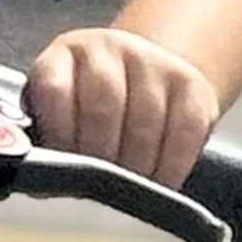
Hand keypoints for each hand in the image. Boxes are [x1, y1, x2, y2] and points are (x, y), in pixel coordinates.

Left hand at [24, 25, 221, 188]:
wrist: (143, 80)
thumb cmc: (90, 114)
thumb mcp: (61, 118)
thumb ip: (52, 141)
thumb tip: (51, 184)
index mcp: (62, 57)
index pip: (55, 91)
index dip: (59, 137)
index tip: (64, 173)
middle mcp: (105, 49)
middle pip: (103, 105)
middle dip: (100, 159)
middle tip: (100, 191)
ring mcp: (151, 60)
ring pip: (146, 119)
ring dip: (137, 168)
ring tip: (129, 193)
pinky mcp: (190, 81)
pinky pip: (186, 129)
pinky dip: (172, 165)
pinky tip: (160, 183)